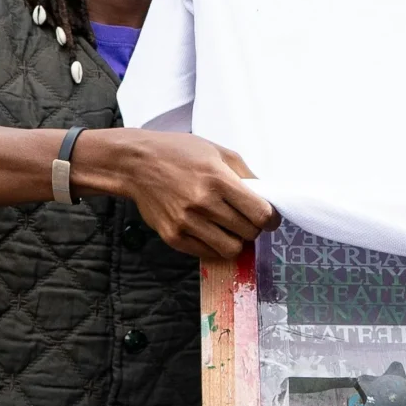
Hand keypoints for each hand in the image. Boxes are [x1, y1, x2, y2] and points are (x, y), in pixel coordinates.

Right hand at [77, 129, 277, 260]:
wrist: (135, 164)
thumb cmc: (178, 152)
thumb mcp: (217, 152)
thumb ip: (246, 175)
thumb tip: (267, 197)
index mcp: (218, 179)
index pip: (260, 214)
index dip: (270, 219)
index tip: (268, 217)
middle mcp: (203, 203)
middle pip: (249, 233)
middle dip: (253, 227)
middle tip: (245, 218)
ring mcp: (187, 223)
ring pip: (231, 249)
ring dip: (236, 240)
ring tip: (228, 227)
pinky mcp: (174, 237)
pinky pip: (208, 254)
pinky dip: (215, 245)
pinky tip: (210, 231)